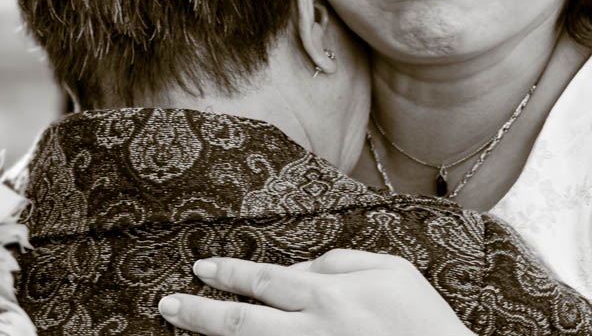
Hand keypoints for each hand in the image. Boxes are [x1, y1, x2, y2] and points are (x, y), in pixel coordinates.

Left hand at [158, 248, 474, 335]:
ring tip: (183, 324)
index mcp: (329, 295)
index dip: (229, 274)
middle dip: (201, 312)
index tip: (200, 269)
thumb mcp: (391, 270)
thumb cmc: (424, 320)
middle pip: (243, 323)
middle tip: (167, 304)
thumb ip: (341, 262)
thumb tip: (301, 270)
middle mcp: (312, 332)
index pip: (265, 280)